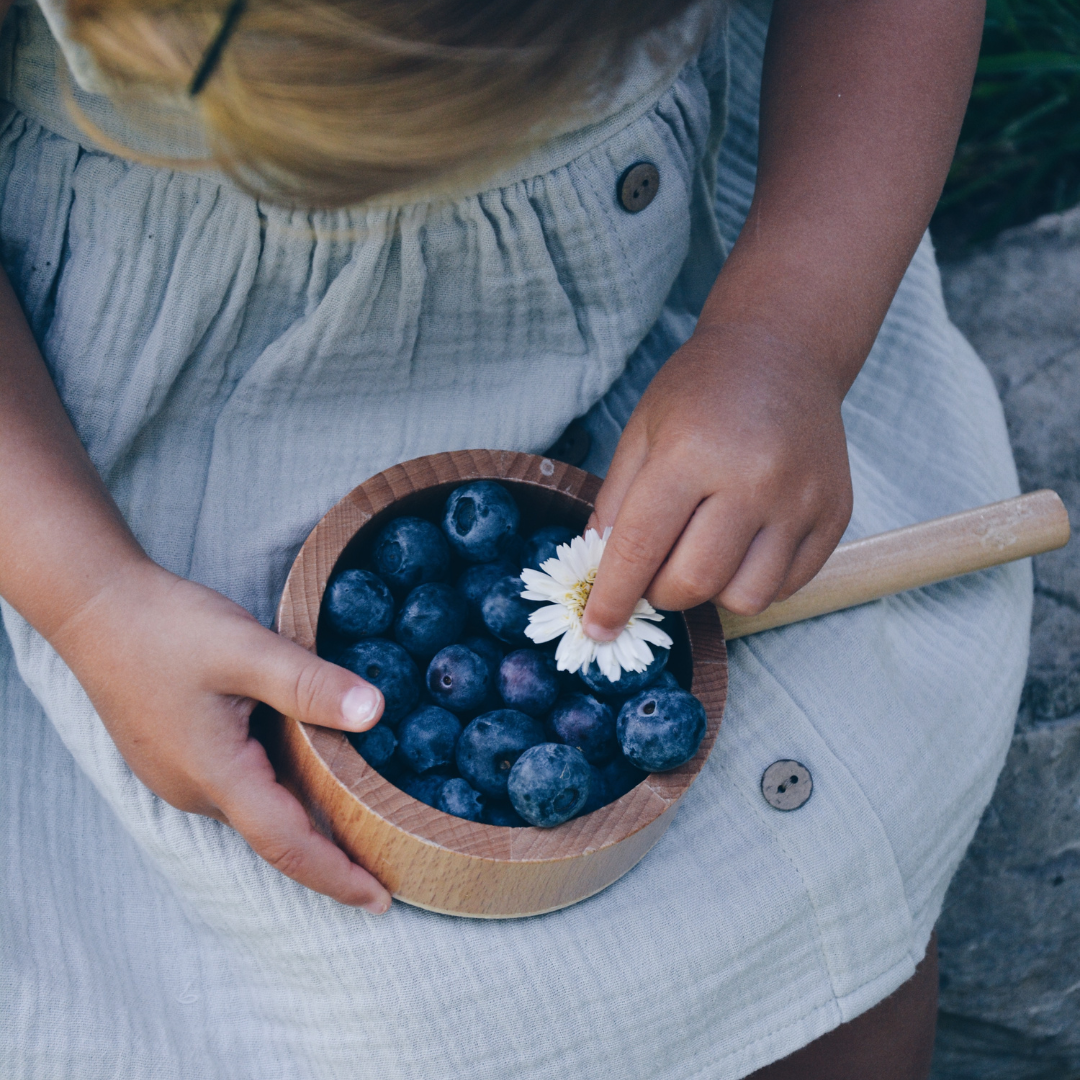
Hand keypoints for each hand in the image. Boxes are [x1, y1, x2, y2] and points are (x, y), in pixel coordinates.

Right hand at [51, 559, 392, 911]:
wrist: (95, 608)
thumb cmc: (166, 628)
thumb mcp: (247, 650)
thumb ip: (310, 684)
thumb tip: (375, 714)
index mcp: (216, 775)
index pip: (287, 845)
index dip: (337, 876)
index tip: (381, 901)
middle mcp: (195, 789)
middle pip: (274, 836)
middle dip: (329, 856)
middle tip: (387, 860)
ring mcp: (180, 775)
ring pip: (255, 809)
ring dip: (304, 819)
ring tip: (360, 820)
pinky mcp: (177, 755)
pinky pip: (238, 785)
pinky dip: (279, 789)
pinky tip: (308, 768)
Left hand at [583, 322, 852, 636]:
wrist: (783, 352)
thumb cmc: (700, 391)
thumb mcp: (641, 432)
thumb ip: (615, 506)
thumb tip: (599, 576)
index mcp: (691, 453)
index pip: (641, 548)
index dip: (613, 597)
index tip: (597, 628)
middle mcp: (754, 479)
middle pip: (694, 583)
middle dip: (660, 593)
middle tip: (654, 569)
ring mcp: (802, 500)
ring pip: (745, 598)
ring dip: (711, 592)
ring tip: (702, 552)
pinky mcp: (835, 514)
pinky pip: (787, 585)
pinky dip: (753, 580)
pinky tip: (741, 544)